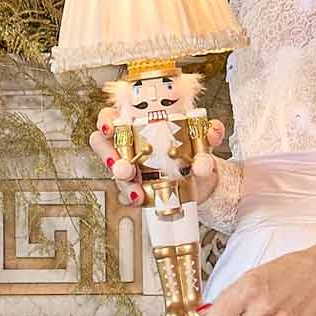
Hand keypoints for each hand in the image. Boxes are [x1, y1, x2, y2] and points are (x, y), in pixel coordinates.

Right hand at [91, 118, 226, 205]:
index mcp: (137, 123)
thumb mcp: (202, 139)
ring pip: (114, 170)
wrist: (201, 179)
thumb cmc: (193, 150)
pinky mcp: (135, 186)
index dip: (105, 120)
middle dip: (108, 156)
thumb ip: (209, 132)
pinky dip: (133, 195)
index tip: (110, 127)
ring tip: (136, 190)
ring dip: (122, 181)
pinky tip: (142, 198)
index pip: (111, 116)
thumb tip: (212, 131)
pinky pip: (127, 191)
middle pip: (102, 145)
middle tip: (124, 167)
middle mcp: (128, 144)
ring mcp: (130, 166)